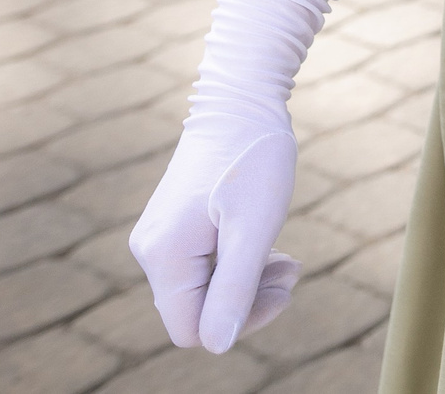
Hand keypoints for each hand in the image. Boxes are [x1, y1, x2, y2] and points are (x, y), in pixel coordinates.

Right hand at [130, 0, 395, 353]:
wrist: (241, 100)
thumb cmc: (252, 159)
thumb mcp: (253, 229)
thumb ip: (235, 288)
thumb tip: (217, 345)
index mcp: (163, 257)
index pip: (191, 329)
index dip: (237, 322)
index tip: (279, 288)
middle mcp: (152, 251)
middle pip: (197, 310)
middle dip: (248, 301)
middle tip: (292, 272)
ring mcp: (163, 237)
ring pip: (205, 287)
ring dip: (249, 283)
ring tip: (289, 263)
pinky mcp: (178, 224)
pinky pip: (206, 264)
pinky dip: (239, 263)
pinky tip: (271, 250)